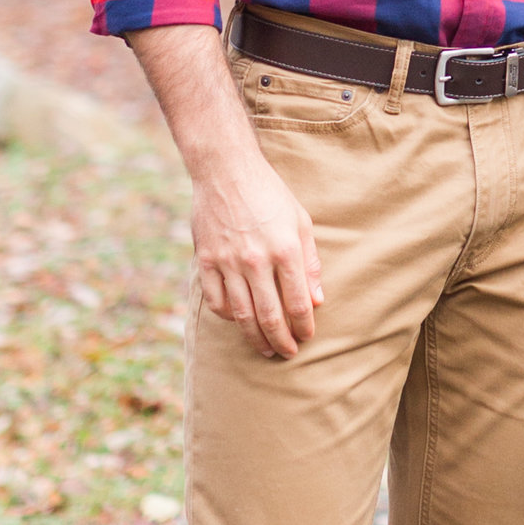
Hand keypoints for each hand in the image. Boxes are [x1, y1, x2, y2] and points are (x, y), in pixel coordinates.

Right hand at [189, 148, 324, 360]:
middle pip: (271, 316)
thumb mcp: (301, 221)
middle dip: (282, 341)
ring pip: (242, 315)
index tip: (307, 337)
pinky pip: (216, 301)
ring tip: (266, 349)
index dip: (303, 326)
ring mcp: (228, 262)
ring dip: (255, 338)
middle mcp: (257, 260)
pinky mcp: (205, 260)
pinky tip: (239, 321)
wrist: (226, 170)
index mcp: (286, 249)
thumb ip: (310, 262)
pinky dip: (228, 317)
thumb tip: (317, 300)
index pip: (298, 303)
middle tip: (287, 354)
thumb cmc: (269, 194)